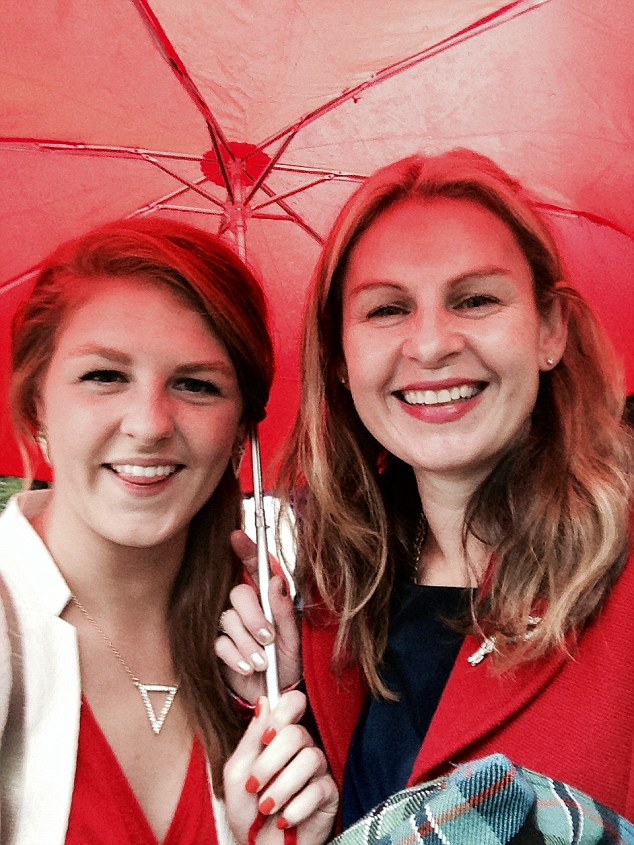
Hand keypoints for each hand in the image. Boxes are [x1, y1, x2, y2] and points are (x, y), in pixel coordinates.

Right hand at [214, 530, 301, 703]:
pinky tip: (249, 667)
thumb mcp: (295, 639)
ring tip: (263, 661)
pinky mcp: (218, 646)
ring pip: (227, 619)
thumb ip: (285, 612)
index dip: (245, 549)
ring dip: (247, 642)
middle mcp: (246, 607)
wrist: (277, 694)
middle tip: (268, 637)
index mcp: (267, 598)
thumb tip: (276, 582)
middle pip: (237, 593)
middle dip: (254, 615)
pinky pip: (219, 643)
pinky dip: (236, 655)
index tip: (236, 535)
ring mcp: (229, 625)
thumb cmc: (290, 663)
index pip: (254, 567)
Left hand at [224, 692, 338, 844]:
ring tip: (266, 807)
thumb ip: (251, 737)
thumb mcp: (237, 772)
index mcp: (279, 736)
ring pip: (309, 759)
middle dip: (270, 761)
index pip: (294, 703)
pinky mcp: (330, 793)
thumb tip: (264, 701)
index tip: (265, 737)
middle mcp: (302, 747)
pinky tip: (284, 818)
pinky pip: (319, 789)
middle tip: (255, 784)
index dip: (282, 714)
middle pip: (297, 733)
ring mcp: (318, 769)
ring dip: (281, 787)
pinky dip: (295, 807)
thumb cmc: (247, 810)